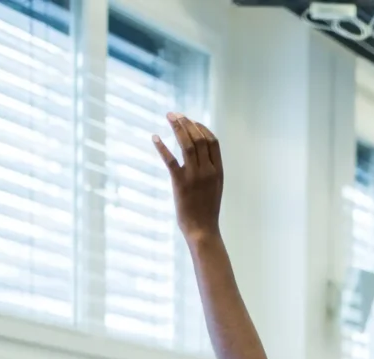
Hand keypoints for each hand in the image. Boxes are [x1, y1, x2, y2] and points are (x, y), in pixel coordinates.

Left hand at [154, 112, 221, 241]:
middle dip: (187, 123)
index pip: (212, 141)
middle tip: (175, 114)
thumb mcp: (214, 187)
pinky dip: (162, 147)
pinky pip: (170, 160)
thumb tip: (199, 154)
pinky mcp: (180, 183)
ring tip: (169, 117)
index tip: (190, 121)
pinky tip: (155, 137)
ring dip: (177, 128)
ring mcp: (195, 176)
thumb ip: (209, 170)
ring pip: (187, 144)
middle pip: (199, 138)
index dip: (201, 127)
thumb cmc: (206, 209)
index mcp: (218, 171)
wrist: (202, 229)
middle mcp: (208, 171)